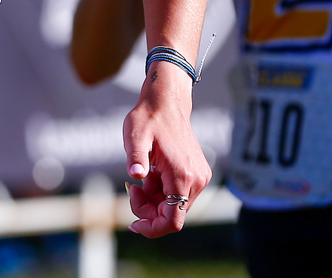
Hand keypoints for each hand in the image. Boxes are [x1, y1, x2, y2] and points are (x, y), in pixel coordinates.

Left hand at [123, 68, 211, 235]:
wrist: (166, 102)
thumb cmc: (148, 118)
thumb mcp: (135, 136)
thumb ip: (135, 158)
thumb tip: (134, 176)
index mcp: (182, 175)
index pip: (172, 220)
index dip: (152, 228)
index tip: (133, 224)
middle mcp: (197, 180)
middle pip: (172, 214)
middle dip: (149, 209)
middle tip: (131, 189)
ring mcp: (200, 177)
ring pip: (175, 206)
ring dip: (155, 199)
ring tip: (142, 176)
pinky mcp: (198, 174)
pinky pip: (179, 195)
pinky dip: (162, 191)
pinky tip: (152, 173)